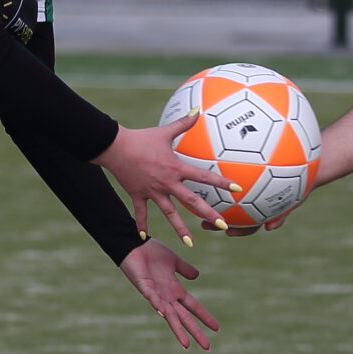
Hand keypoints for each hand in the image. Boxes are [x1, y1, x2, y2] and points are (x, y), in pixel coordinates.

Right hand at [94, 116, 231, 245]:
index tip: (237, 189)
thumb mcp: (164, 131)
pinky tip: (144, 236)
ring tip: (191, 243)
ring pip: (169, 213)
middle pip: (192, 201)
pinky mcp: (138, 195)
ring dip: (181, 229)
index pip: (204, 177)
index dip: (221, 182)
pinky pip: (141, 213)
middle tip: (223, 225)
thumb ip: (183, 123)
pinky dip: (141, 225)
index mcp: (176, 168)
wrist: (115, 147)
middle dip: (208, 214)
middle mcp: (167, 183)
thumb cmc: (141, 138)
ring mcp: (153, 191)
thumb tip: (198, 110)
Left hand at [119, 239, 219, 349]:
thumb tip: (197, 276)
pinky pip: (152, 298)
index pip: (193, 306)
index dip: (205, 317)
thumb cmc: (152, 252)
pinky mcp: (144, 287)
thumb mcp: (174, 261)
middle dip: (195, 332)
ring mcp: (155, 294)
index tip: (216, 329)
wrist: (134, 244)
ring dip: (177, 330)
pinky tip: (164, 313)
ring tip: (186, 344)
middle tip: (207, 347)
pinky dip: (158, 305)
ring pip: (169, 316)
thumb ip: (185, 269)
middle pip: (184, 318)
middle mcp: (166, 296)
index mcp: (175, 290)